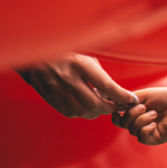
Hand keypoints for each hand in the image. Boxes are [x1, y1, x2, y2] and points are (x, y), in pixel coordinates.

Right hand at [17, 52, 137, 118]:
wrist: (34, 55)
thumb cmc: (67, 55)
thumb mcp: (86, 58)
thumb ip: (100, 76)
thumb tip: (118, 94)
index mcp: (80, 64)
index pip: (106, 85)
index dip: (122, 95)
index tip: (132, 100)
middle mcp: (68, 78)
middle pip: (95, 104)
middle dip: (109, 108)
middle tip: (116, 106)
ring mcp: (57, 89)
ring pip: (83, 111)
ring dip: (97, 112)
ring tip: (101, 106)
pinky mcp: (50, 97)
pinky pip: (71, 113)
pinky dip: (83, 113)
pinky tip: (86, 106)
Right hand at [112, 87, 166, 144]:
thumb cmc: (166, 98)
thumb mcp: (144, 95)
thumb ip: (128, 100)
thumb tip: (114, 105)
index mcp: (135, 112)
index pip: (118, 117)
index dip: (115, 114)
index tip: (117, 109)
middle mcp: (138, 122)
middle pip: (122, 123)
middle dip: (131, 114)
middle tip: (144, 107)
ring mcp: (145, 131)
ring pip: (131, 130)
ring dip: (142, 119)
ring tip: (155, 113)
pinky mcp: (152, 138)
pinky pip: (140, 137)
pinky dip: (145, 129)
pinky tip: (154, 124)